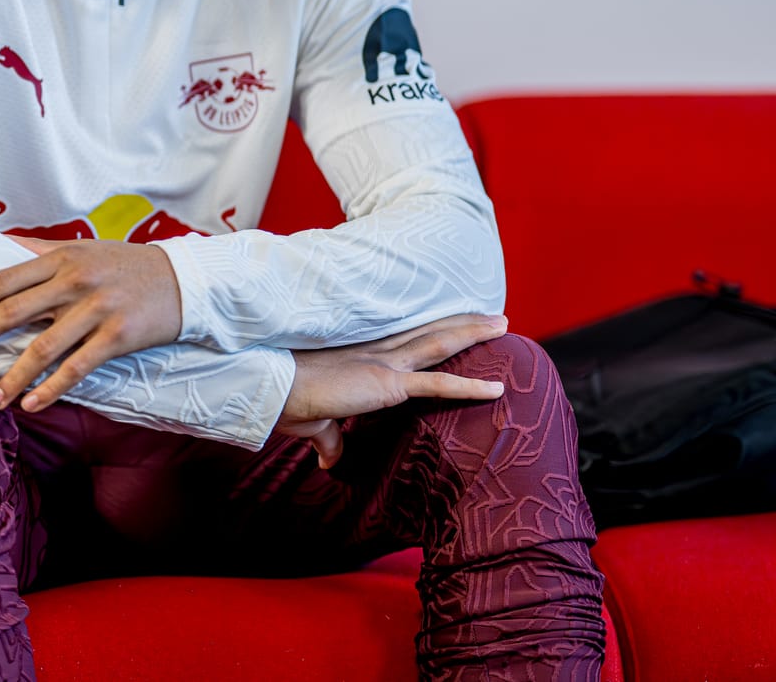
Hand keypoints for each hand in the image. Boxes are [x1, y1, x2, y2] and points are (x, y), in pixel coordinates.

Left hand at [0, 236, 182, 412]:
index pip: (5, 281)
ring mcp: (96, 310)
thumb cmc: (124, 265)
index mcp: (60, 258)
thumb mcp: (82, 248)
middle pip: (13, 312)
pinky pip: (77, 368)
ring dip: (13, 376)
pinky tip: (32, 403)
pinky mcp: (117, 337)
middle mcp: (74, 282)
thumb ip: (40, 250)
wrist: (183, 279)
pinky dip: (52, 388)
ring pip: (43, 347)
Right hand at [276, 313, 509, 468]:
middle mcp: (376, 353)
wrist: (273, 388)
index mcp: (360, 356)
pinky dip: (469, 386)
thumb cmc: (285, 401)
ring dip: (472, 333)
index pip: (404, 339)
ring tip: (503, 323)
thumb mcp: (315, 422)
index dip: (429, 329)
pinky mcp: (386, 384)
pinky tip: (496, 388)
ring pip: (439, 344)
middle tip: (492, 314)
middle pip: (428, 332)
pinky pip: (437, 384)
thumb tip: (331, 462)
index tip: (451, 321)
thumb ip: (331, 440)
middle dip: (461, 322)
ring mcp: (384, 365)